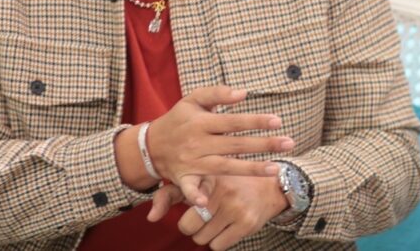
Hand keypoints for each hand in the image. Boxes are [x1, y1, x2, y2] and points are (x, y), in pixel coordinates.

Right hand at [116, 86, 293, 202]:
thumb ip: (217, 93)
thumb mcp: (193, 99)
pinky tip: (206, 203)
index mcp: (202, 122)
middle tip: (289, 143)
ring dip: (249, 169)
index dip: (255, 121)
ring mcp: (192, 161)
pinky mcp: (184, 177)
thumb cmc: (179, 119)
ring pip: (224, 167)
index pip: (233, 121)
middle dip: (263, 145)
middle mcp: (198, 142)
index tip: (278, 121)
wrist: (150, 144)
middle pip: (235, 144)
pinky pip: (189, 188)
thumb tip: (243, 93)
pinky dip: (195, 195)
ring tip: (275, 169)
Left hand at [148, 175, 289, 250]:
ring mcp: (234, 207)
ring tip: (217, 220)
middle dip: (192, 226)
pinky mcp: (246, 223)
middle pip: (188, 226)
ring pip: (202, 238)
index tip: (194, 206)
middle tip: (203, 217)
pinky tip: (227, 227)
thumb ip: (171, 195)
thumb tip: (151, 218)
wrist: (269, 186)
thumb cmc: (226, 184)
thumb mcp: (200, 181)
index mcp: (207, 176)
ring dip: (206, 235)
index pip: (181, 195)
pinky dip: (218, 241)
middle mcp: (220, 191)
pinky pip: (218, 246)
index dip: (184, 205)